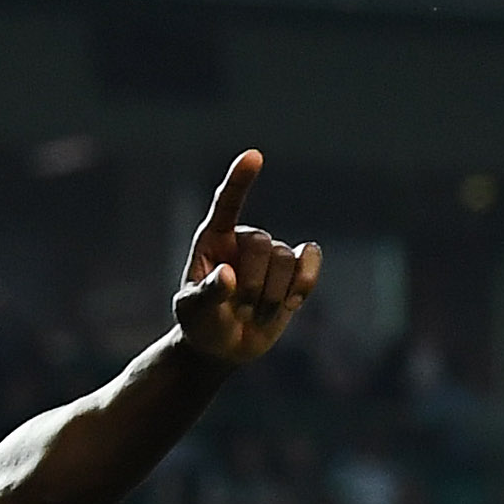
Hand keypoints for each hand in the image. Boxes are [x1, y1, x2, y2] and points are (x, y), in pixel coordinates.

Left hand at [172, 152, 320, 368]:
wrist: (224, 346)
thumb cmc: (201, 323)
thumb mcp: (192, 312)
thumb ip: (207, 294)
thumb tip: (228, 275)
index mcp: (213, 240)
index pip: (226, 204)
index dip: (240, 181)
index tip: (254, 156)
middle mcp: (244, 239)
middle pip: (262, 244)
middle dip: (251, 285)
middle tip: (236, 310)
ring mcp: (271, 254)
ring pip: (285, 260)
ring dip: (270, 297)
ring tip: (253, 313)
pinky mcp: (294, 269)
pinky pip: (310, 260)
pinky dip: (305, 282)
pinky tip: (292, 302)